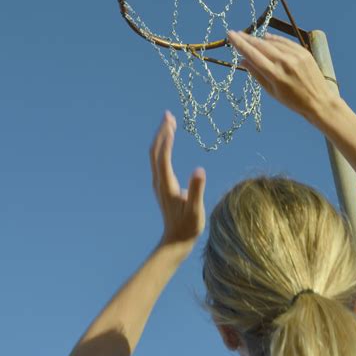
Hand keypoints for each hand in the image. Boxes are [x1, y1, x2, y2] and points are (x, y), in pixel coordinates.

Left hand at [150, 111, 205, 249]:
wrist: (175, 241)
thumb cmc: (188, 226)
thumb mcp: (196, 209)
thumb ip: (196, 189)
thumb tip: (199, 169)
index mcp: (166, 184)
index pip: (163, 157)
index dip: (167, 140)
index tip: (172, 124)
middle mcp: (159, 181)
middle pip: (155, 151)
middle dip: (161, 132)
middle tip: (169, 115)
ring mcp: (159, 182)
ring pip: (155, 154)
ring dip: (161, 136)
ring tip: (169, 121)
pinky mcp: (161, 184)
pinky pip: (158, 159)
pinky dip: (163, 145)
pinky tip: (169, 140)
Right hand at [227, 30, 335, 121]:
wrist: (319, 101)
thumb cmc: (292, 101)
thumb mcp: (271, 92)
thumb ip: (256, 74)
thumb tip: (242, 60)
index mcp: (274, 74)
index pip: (252, 54)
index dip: (239, 44)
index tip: (230, 35)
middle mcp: (284, 62)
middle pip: (261, 45)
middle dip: (247, 38)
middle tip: (236, 33)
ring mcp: (295, 56)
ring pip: (272, 42)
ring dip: (259, 39)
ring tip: (249, 38)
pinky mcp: (304, 52)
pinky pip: (285, 42)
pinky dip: (275, 39)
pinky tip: (266, 37)